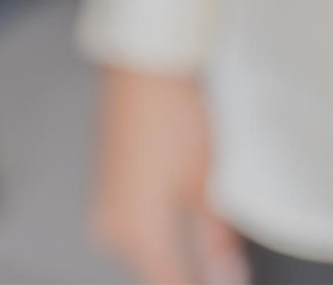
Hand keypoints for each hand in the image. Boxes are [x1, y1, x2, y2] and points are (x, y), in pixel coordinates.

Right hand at [90, 68, 246, 284]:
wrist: (142, 70)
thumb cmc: (173, 118)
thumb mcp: (205, 184)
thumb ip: (215, 238)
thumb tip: (226, 275)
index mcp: (137, 235)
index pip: (172, 284)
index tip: (226, 282)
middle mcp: (112, 230)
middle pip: (156, 272)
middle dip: (189, 273)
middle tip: (225, 268)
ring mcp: (106, 209)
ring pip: (146, 252)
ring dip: (175, 256)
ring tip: (213, 252)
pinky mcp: (108, 189)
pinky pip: (136, 229)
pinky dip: (163, 234)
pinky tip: (188, 226)